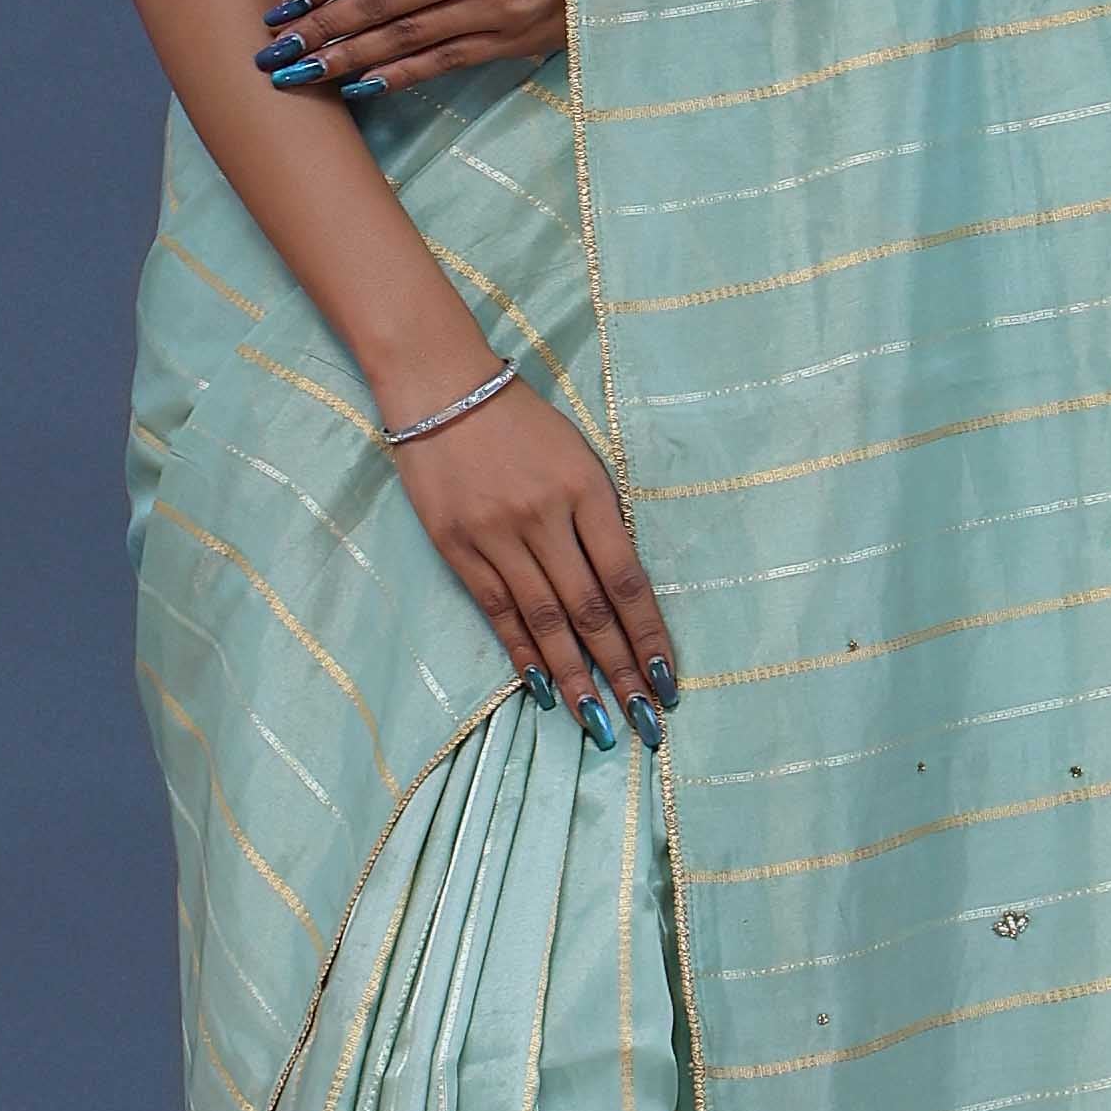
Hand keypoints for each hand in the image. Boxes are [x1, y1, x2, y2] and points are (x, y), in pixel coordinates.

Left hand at [258, 0, 566, 101]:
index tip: (284, 3)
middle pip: (379, 2)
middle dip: (320, 28)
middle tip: (273, 50)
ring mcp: (491, 8)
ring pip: (404, 39)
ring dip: (346, 58)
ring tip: (302, 73)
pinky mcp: (509, 41)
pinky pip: (442, 63)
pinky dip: (397, 75)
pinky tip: (359, 85)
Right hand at [390, 378, 678, 744]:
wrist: (442, 389)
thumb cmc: (523, 425)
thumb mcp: (579, 458)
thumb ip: (601, 521)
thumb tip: (622, 597)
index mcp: (587, 490)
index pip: (627, 579)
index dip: (650, 635)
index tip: (669, 679)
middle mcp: (544, 517)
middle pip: (590, 610)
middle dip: (622, 670)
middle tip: (645, 721)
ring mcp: (497, 535)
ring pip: (544, 621)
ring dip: (575, 677)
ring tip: (597, 721)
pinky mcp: (457, 547)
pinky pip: (498, 612)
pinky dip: (522, 653)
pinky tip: (542, 687)